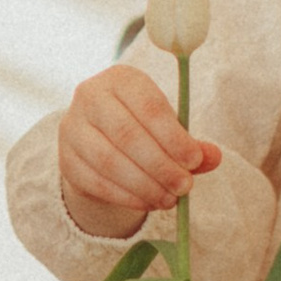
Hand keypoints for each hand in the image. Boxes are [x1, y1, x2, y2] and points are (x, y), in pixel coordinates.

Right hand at [58, 66, 220, 240]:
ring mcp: (72, 128)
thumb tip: (213, 157)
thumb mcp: (167, 129)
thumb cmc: (142, 129)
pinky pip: (96, 182)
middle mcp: (90, 96)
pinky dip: (126, 196)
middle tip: (184, 186)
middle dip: (160, 165)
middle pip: (126, 134)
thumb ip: (190, 143)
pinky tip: (148, 202)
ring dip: (144, 185)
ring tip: (170, 199)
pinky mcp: (66, 159)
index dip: (173, 136)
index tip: (195, 160)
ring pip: (109, 161)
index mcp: (121, 79)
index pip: (148, 107)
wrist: (99, 140)